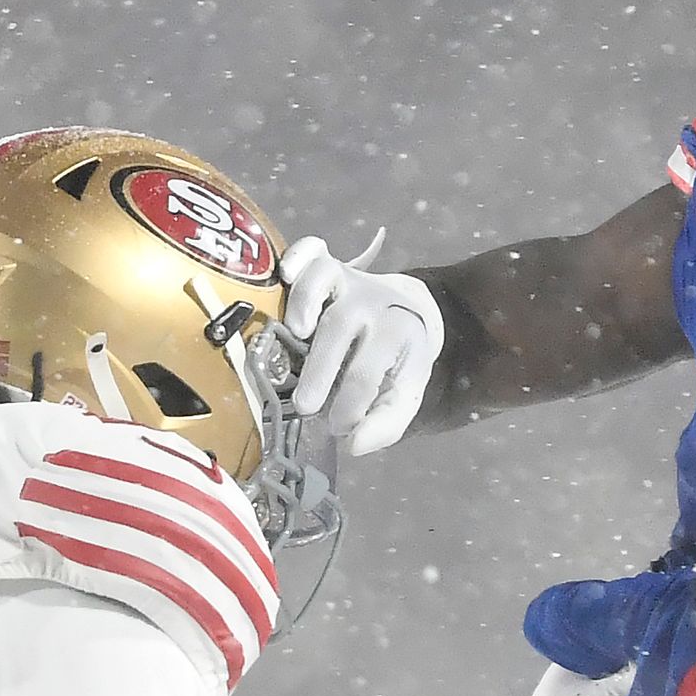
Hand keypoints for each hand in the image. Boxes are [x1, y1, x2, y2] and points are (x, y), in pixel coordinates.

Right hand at [281, 233, 445, 457]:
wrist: (410, 310)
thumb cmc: (397, 361)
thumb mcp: (404, 394)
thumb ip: (386, 424)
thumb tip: (355, 446)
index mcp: (398, 336)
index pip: (368, 371)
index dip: (350, 403)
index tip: (338, 428)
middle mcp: (372, 304)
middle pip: (341, 329)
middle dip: (322, 368)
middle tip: (306, 405)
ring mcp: (349, 281)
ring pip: (325, 278)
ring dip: (306, 301)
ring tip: (297, 332)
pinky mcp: (329, 266)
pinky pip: (312, 249)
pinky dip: (298, 255)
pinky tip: (286, 275)